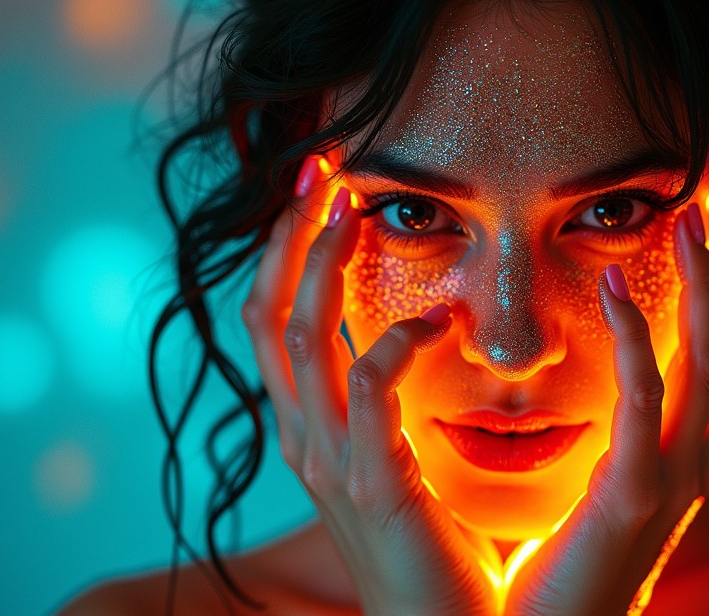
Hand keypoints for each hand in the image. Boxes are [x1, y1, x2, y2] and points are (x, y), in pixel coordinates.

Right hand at [241, 155, 496, 615]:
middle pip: (268, 312)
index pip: (274, 320)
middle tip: (325, 167)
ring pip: (300, 337)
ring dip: (323, 262)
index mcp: (311, 427)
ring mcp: (331, 461)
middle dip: (291, 234)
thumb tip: (417, 328)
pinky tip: (441, 320)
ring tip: (355, 207)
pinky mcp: (375, 485)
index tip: (324, 188)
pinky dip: (395, 343)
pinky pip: (369, 392)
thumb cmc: (435, 541)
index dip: (289, 250)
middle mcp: (304, 437)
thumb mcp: (398, 458)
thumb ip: (391, 402)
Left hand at [502, 181, 708, 615]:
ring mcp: (673, 478)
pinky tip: (618, 288)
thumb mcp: (600, 483)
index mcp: (686, 450)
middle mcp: (697, 459)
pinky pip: (646, 403)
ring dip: (706, 282)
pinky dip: (639, 340)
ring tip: (690, 216)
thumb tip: (605, 378)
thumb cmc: (562, 562)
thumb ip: (615, 432)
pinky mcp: (632, 497)